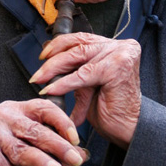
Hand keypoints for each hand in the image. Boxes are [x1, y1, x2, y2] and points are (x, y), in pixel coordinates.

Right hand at [0, 98, 86, 165]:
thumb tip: (78, 155)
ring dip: (42, 160)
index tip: (75, 139)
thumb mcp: (28, 157)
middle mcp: (0, 114)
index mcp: (15, 110)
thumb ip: (50, 153)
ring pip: (21, 147)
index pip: (43, 108)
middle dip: (59, 145)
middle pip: (35, 129)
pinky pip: (2, 162)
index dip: (62, 122)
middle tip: (74, 158)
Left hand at [30, 33, 141, 148]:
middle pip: (78, 46)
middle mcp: (120, 46)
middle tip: (38, 74)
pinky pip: (83, 74)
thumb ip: (73, 69)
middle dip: (53, 61)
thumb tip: (48, 58)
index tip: (43, 55)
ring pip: (78, 57)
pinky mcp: (117, 67)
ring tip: (41, 80)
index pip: (81, 38)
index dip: (59, 45)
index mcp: (113, 46)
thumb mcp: (87, 83)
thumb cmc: (109, 107)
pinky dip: (65, 83)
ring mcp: (121, 54)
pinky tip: (53, 89)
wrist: (127, 128)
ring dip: (54, 70)